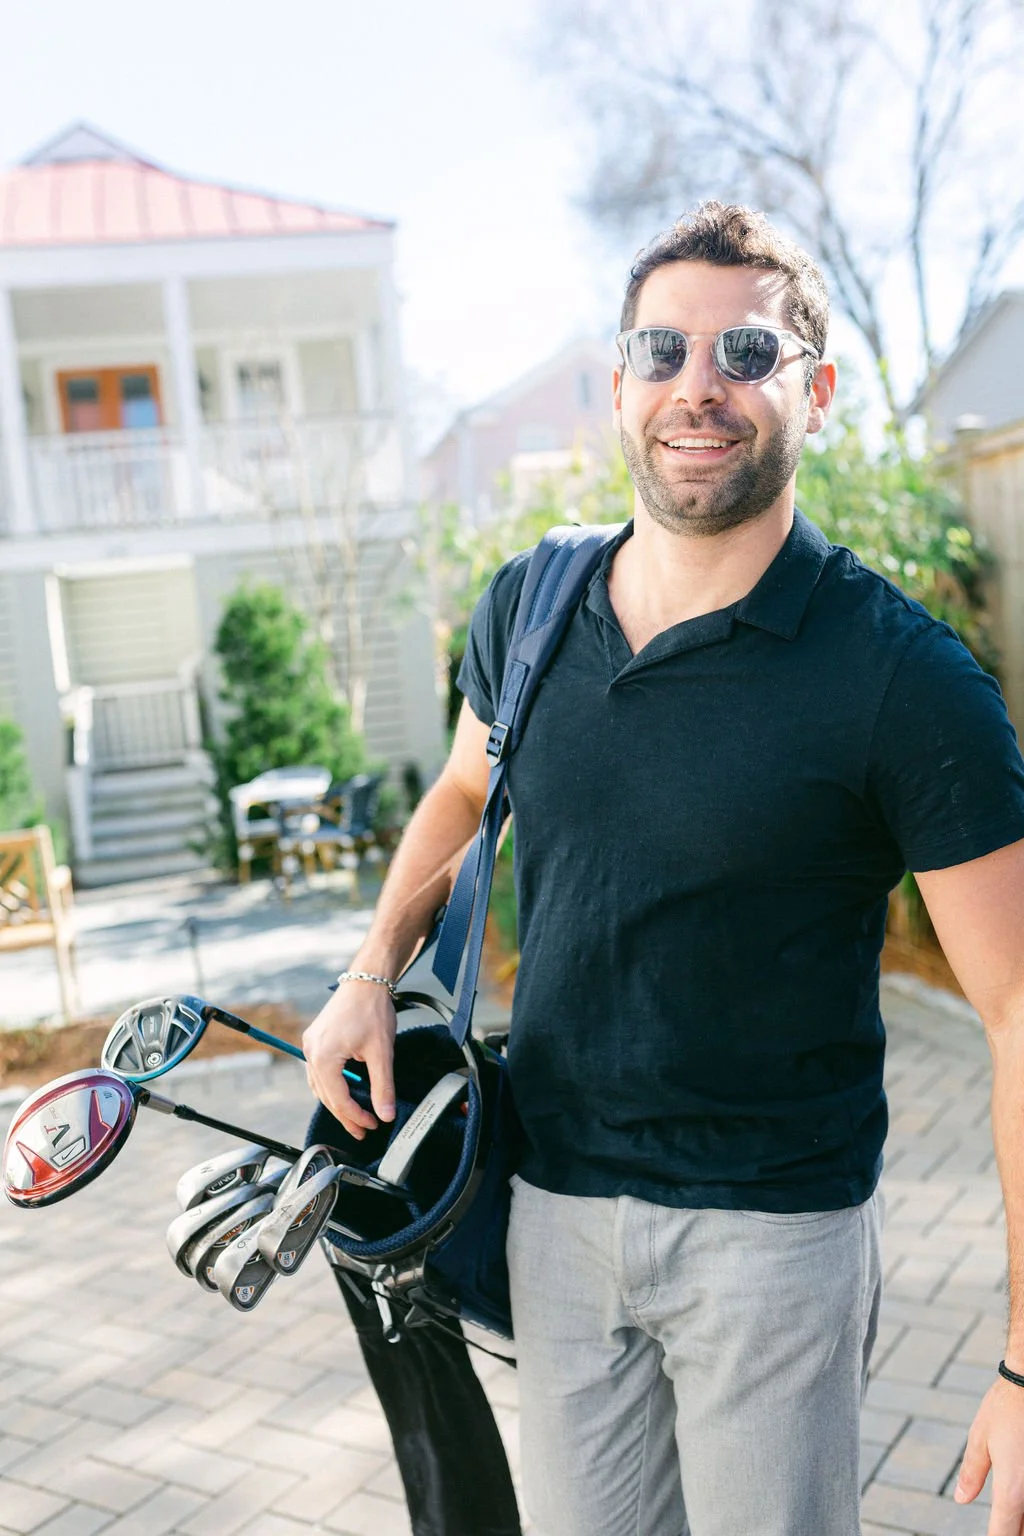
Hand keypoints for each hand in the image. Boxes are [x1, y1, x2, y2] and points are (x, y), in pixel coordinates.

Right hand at [302, 981, 396, 1139]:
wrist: (366, 980)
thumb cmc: (372, 1010)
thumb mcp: (382, 1052)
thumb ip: (383, 1086)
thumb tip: (386, 1115)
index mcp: (324, 1057)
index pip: (338, 1100)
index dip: (356, 1117)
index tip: (372, 1125)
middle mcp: (311, 1052)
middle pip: (326, 1095)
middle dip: (346, 1114)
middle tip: (363, 1130)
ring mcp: (310, 1044)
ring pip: (320, 1085)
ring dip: (337, 1101)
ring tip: (355, 1116)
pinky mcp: (315, 1039)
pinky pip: (318, 1071)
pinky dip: (331, 1085)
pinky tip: (344, 1091)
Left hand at [956, 1376, 1023, 1533]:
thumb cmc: (1007, 1406)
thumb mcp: (981, 1438)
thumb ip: (972, 1473)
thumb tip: (961, 1498)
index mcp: (1011, 1492)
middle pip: (1022, 1530)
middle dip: (1012, 1530)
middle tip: (1001, 1522)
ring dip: (1021, 1518)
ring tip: (1009, 1512)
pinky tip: (1018, 1499)